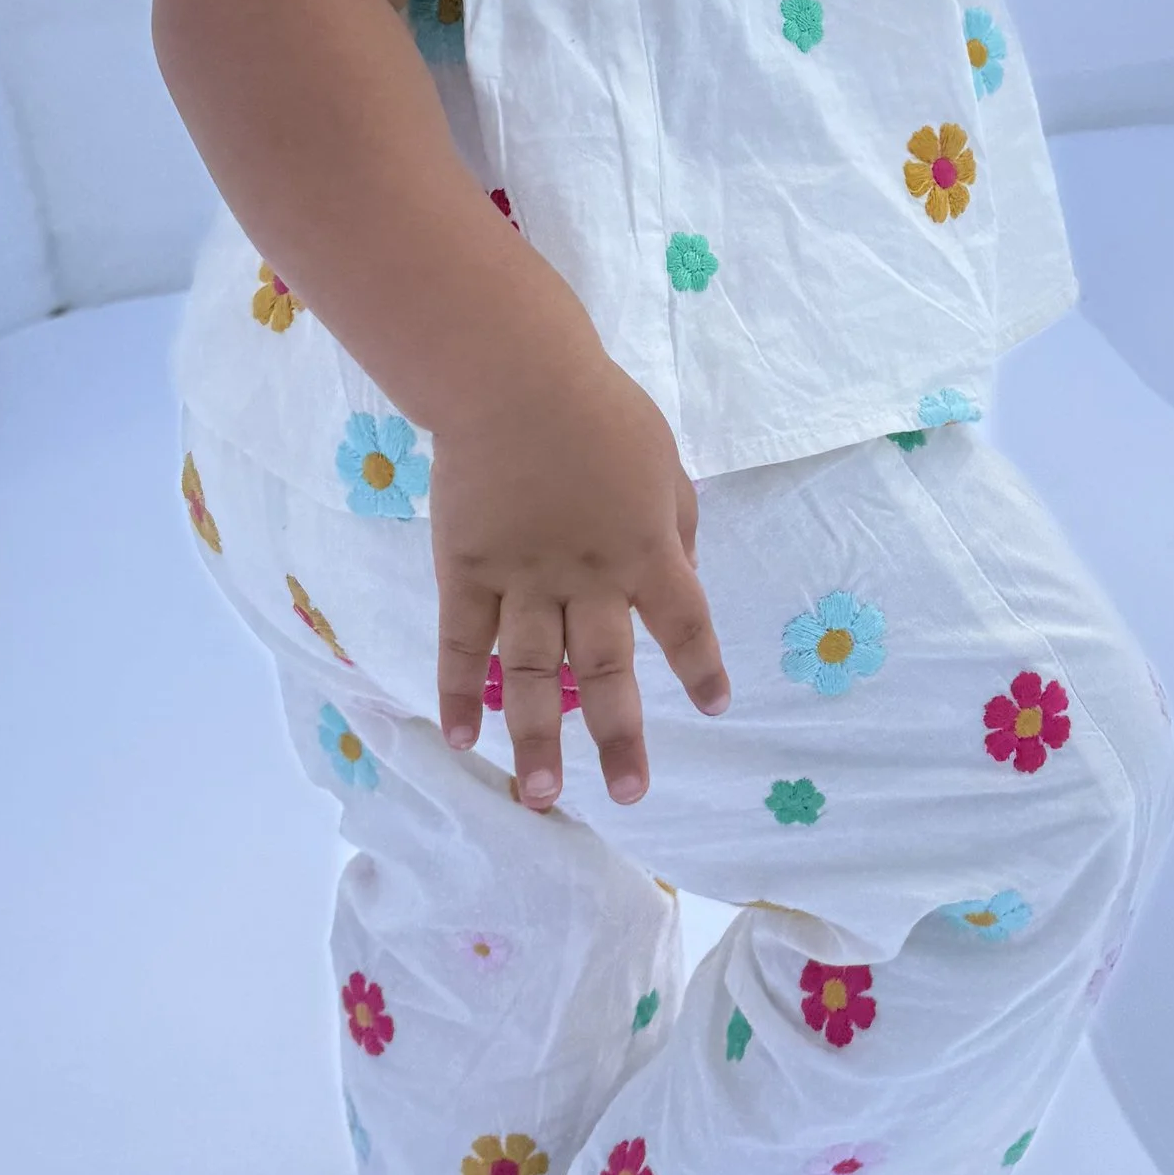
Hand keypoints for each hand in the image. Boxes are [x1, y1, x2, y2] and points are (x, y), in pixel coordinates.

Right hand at [431, 353, 728, 811]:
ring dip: (535, 740)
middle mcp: (588, 579)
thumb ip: (674, 525)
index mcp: (645, 549)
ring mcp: (522, 581)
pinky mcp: (466, 572)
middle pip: (607, 671)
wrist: (512, 378)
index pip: (685, 622)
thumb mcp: (663, 462)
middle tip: (631, 794)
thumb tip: (679, 577)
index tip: (715, 707)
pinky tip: (462, 739)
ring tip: (539, 797)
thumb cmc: (599, 412)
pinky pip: (461, 644)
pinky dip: (458, 692)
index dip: (701, 667)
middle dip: (620, 737)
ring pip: (532, 675)